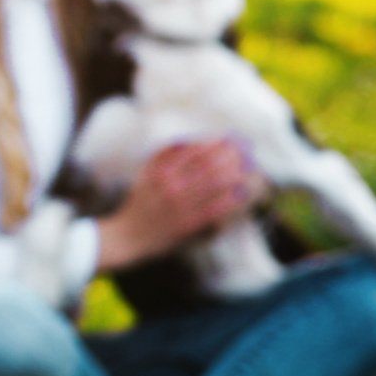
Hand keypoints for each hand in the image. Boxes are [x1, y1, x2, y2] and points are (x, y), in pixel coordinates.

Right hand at [97, 139, 261, 271]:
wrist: (128, 236)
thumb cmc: (139, 204)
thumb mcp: (144, 175)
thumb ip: (163, 157)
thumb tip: (188, 140)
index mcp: (160, 172)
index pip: (194, 151)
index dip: (214, 144)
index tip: (227, 140)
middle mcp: (171, 186)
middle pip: (208, 165)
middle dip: (229, 156)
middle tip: (243, 151)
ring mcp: (180, 206)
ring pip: (215, 185)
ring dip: (234, 174)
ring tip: (246, 168)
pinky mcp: (188, 224)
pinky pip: (215, 209)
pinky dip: (230, 199)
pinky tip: (241, 193)